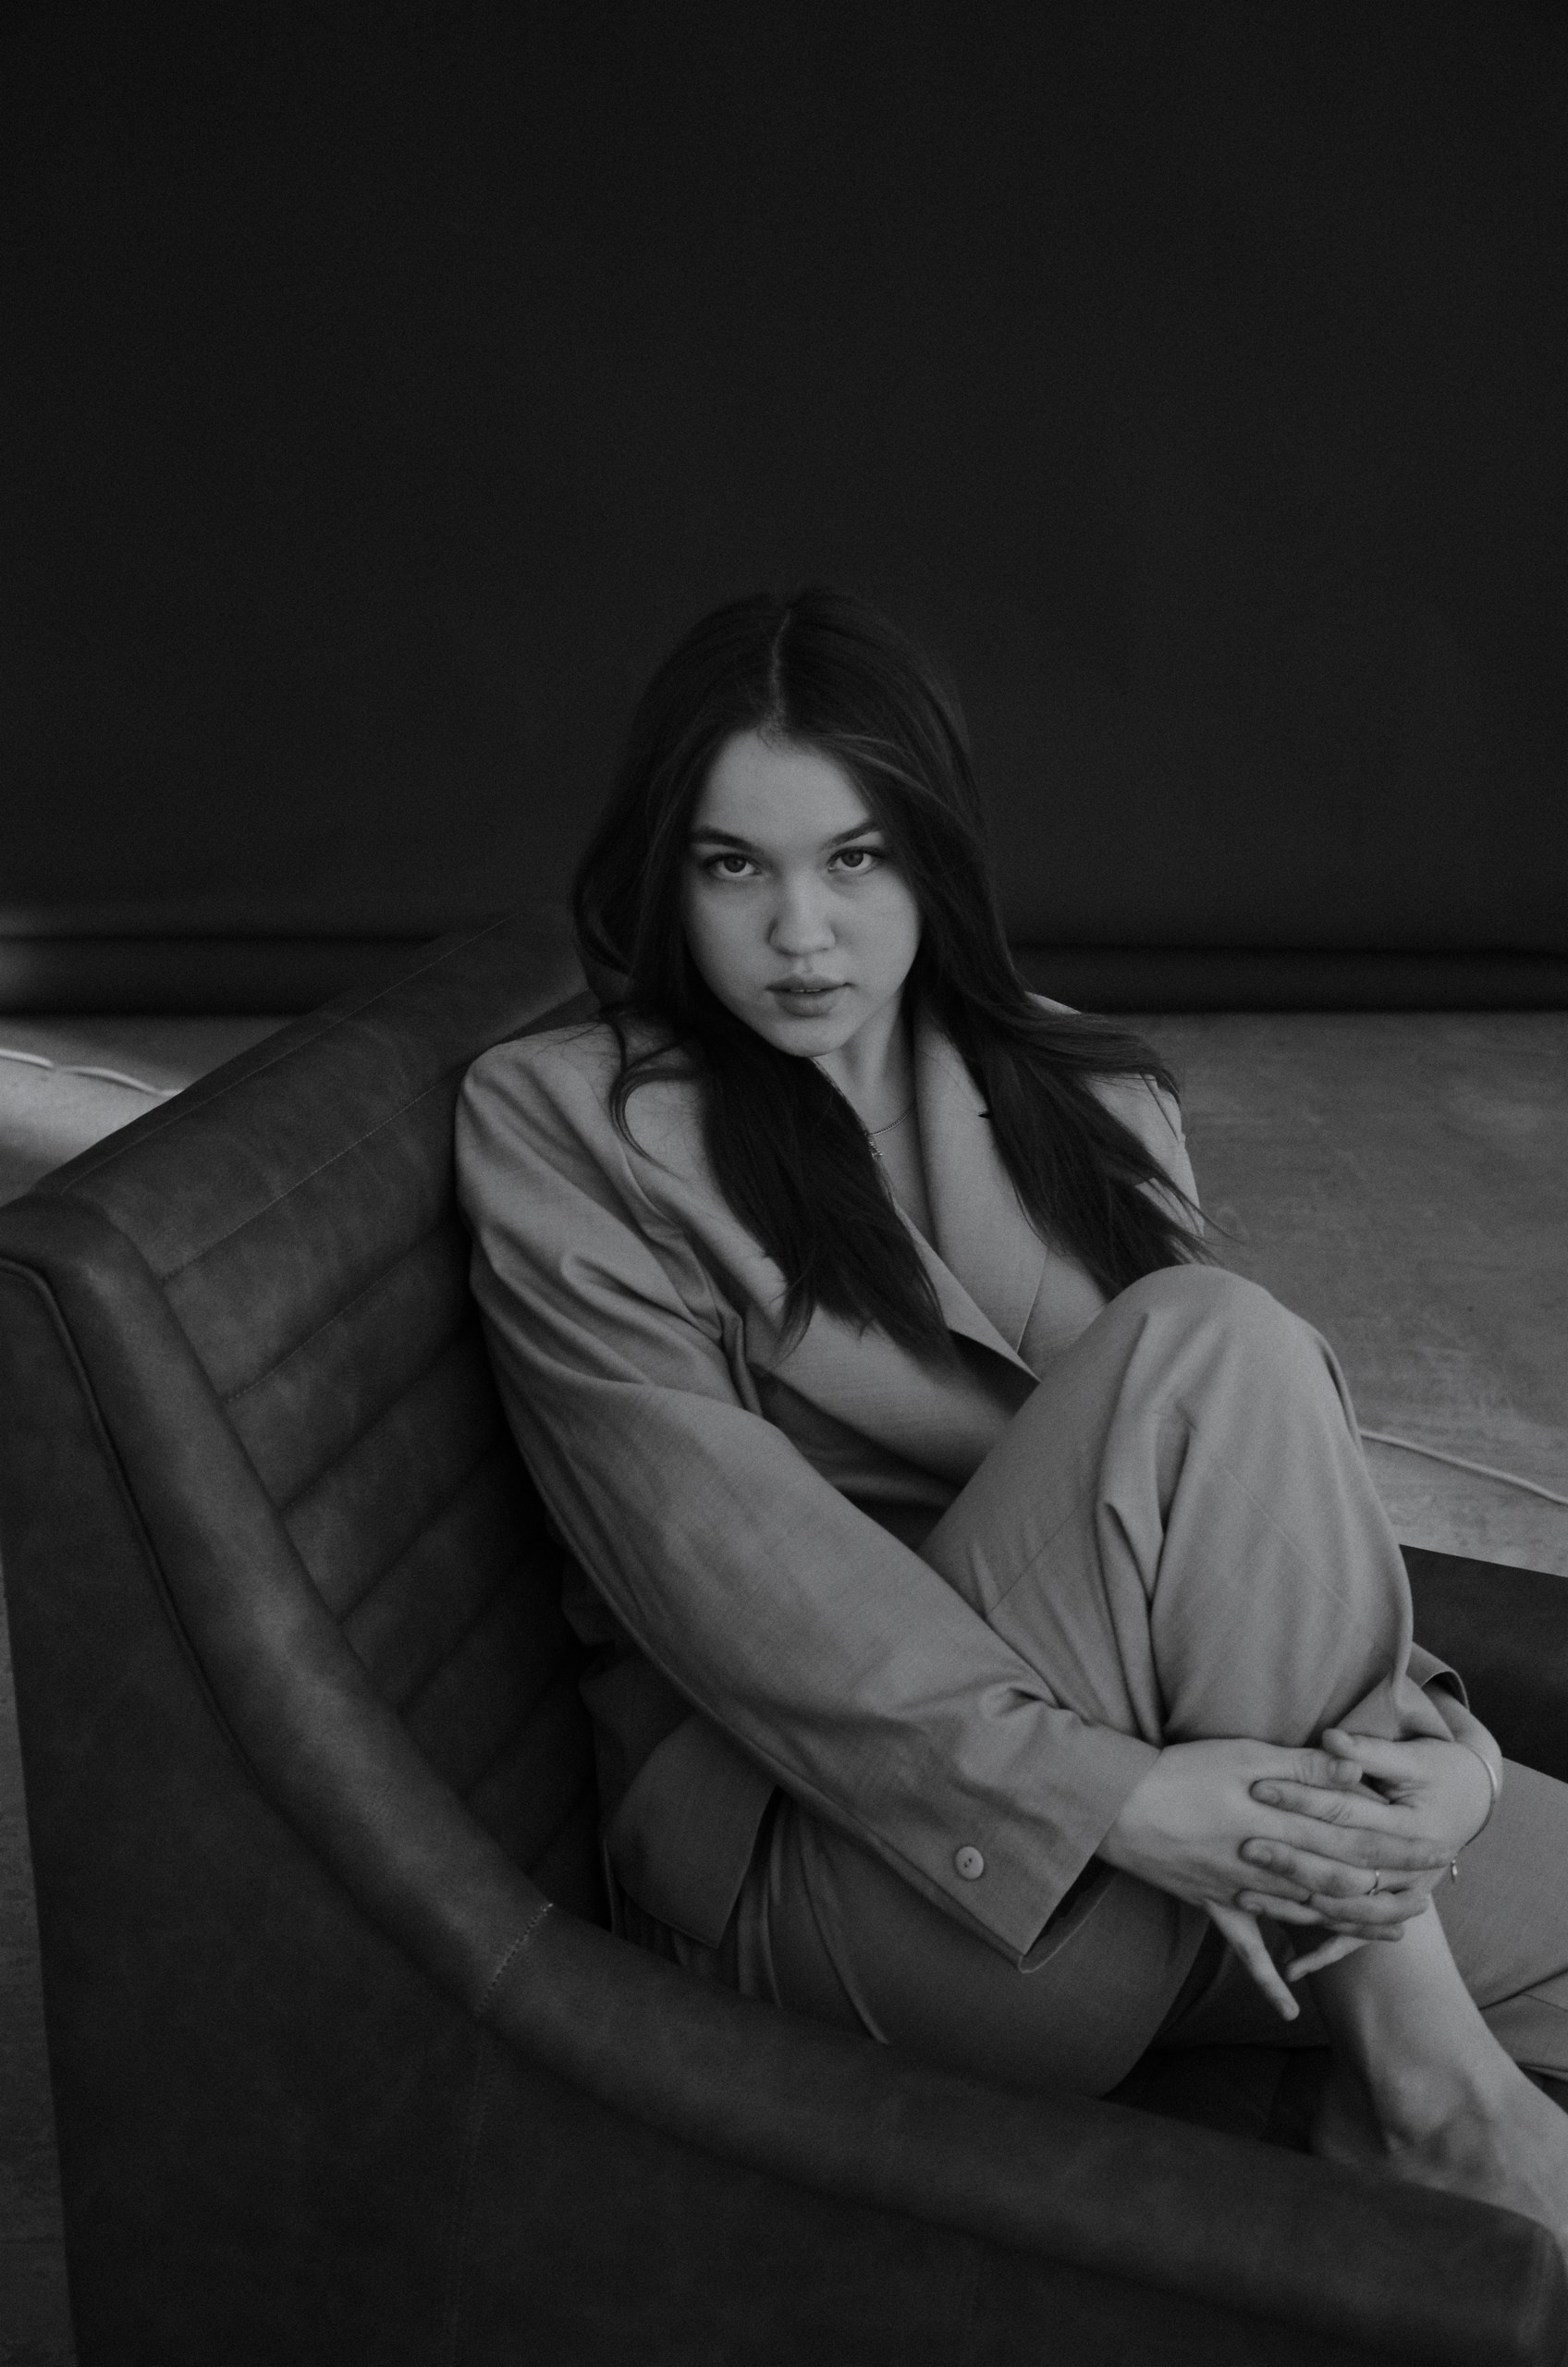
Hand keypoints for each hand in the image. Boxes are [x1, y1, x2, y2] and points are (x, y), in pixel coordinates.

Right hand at [1098, 1734, 1461, 2018]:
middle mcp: (1270, 1865)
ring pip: (1309, 1917)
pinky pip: (1246, 1950)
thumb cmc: (1179, 1771)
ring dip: (1352, 1927)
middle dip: (1390, 1889)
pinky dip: (1269, 1980)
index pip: (1356, 1838)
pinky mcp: (1214, 1904)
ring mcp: (1242, 1891)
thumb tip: (1356, 1767)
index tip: (1437, 1851)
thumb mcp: (1243, 1754)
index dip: (1399, 1846)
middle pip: (1342, 1882)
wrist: (1116, 1806)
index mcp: (1281, 1825)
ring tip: (1394, 1935)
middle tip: (1431, 1897)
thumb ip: (1302, 1765)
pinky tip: (1289, 2010)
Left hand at [1234, 1704, 1498, 1951]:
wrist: (1470, 1800)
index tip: (1258, 1788)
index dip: (1302, 1799)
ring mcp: (1400, 1898)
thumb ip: (1369, 1753)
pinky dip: (1322, 1956)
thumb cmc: (1437, 1771)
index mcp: (1413, 1828)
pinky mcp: (1389, 1912)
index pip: (1347, 1814)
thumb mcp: (1412, 1759)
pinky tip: (1289, 1972)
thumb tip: (1332, 1739)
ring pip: (1342, 1911)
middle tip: (1245, 1845)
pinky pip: (1351, 1941)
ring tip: (1245, 1898)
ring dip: (1294, 1907)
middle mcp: (1410, 1872)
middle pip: (1341, 1869)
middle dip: (1291, 1859)